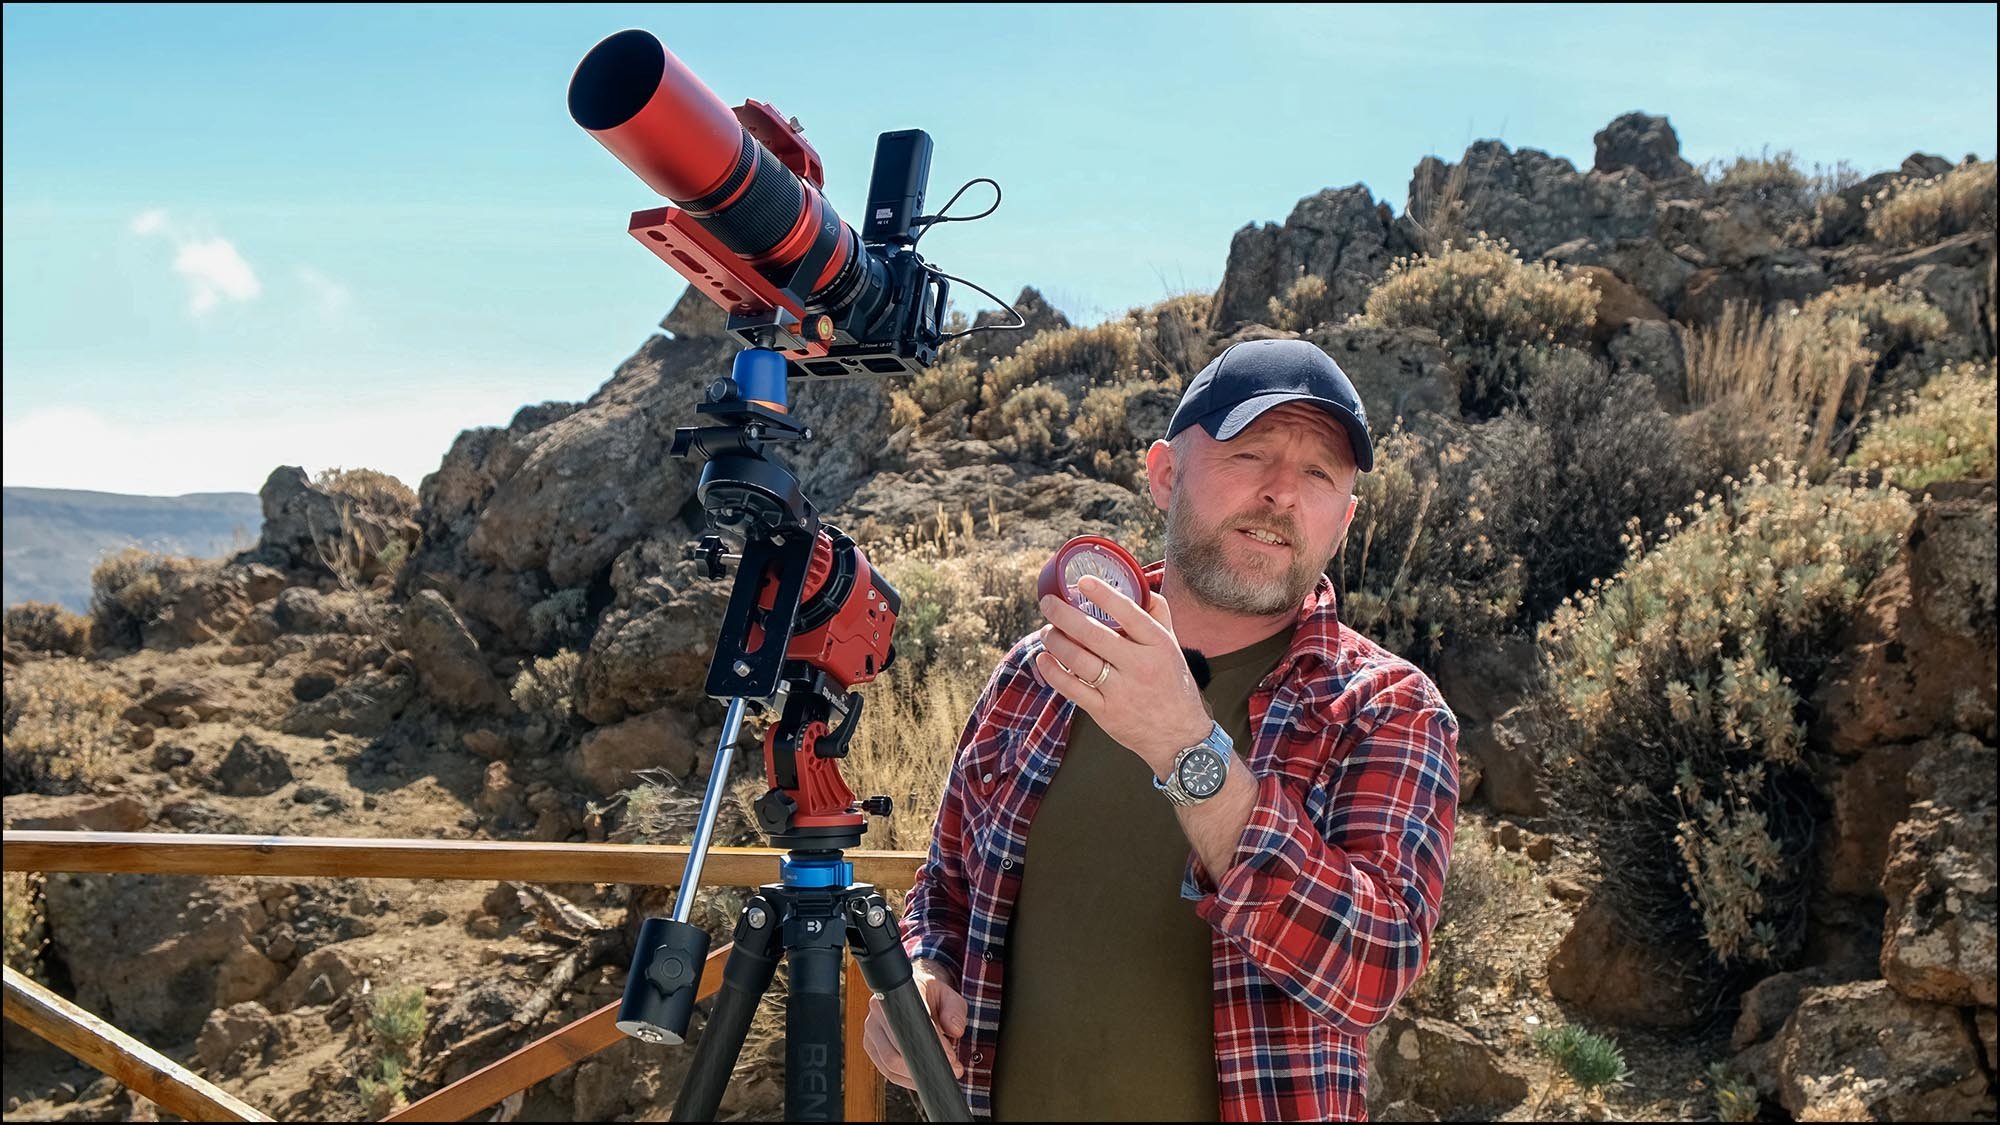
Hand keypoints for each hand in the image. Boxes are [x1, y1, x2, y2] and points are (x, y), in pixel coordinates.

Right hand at [862, 958, 966, 1089]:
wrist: (913, 995)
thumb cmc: (931, 995)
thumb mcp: (949, 997)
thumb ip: (955, 1010)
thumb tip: (955, 1030)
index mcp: (896, 995)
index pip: (910, 1025)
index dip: (930, 1045)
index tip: (950, 1055)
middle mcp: (878, 1012)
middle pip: (895, 1051)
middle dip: (924, 1065)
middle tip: (952, 1068)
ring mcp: (872, 1031)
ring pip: (890, 1065)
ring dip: (916, 1075)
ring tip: (939, 1073)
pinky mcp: (872, 1047)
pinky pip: (887, 1071)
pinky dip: (907, 1079)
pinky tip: (924, 1077)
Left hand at [1035, 575, 1210, 774]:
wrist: (1180, 737)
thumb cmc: (1173, 685)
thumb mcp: (1174, 647)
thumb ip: (1158, 615)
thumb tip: (1138, 585)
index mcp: (1158, 645)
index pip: (1129, 613)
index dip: (1103, 595)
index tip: (1082, 582)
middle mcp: (1140, 666)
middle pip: (1094, 635)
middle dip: (1064, 615)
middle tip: (1048, 603)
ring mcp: (1121, 691)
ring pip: (1079, 660)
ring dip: (1056, 642)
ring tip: (1046, 631)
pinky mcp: (1106, 713)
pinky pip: (1072, 689)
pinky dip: (1053, 672)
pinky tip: (1043, 659)